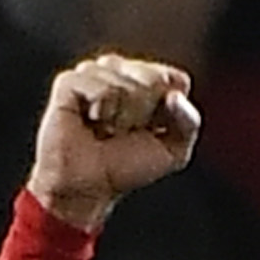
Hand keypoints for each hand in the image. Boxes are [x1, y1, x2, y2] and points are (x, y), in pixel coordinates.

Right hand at [27, 53, 199, 229]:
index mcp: (146, 82)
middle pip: (154, 78)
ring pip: (127, 82)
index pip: (175, 79)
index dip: (169, 109)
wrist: (87, 188)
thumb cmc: (125, 169)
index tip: (151, 131)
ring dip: (121, 115)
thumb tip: (174, 95)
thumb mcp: (173, 152)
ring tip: (104, 130)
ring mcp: (94, 73)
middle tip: (123, 133)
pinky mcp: (70, 82)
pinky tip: (90, 122)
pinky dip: (101, 109)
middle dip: (144, 112)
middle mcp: (120, 71)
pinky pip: (102, 87)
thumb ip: (189, 122)